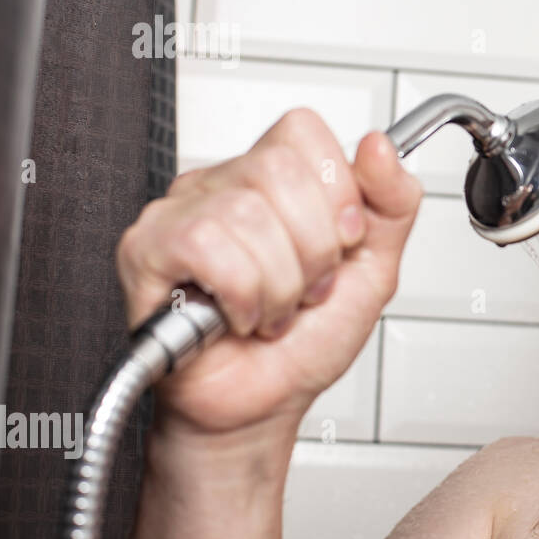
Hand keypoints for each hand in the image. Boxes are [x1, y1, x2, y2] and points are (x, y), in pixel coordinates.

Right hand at [116, 108, 422, 437]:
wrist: (264, 406)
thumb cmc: (306, 342)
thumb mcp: (374, 268)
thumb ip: (392, 203)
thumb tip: (380, 146)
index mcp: (274, 178)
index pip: (303, 131)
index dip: (336, 191)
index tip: (341, 242)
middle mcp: (221, 184)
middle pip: (280, 169)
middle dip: (313, 248)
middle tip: (304, 287)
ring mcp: (178, 212)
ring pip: (247, 213)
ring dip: (279, 284)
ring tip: (271, 309)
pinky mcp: (146, 249)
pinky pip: (207, 245)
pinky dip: (242, 295)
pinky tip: (237, 315)